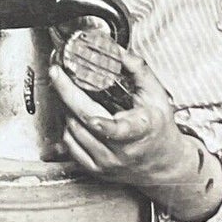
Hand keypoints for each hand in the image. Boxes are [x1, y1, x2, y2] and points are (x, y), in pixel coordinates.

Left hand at [49, 45, 221, 221]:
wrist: (163, 164)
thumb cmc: (159, 128)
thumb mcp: (157, 95)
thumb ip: (138, 70)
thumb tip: (117, 51)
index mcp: (139, 131)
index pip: (119, 130)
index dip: (104, 125)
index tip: (94, 118)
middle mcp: (121, 151)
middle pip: (84, 122)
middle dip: (66, 93)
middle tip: (57, 73)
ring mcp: (106, 163)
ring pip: (72, 131)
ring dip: (66, 108)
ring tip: (70, 94)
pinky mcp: (95, 170)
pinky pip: (69, 144)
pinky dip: (67, 126)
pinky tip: (73, 114)